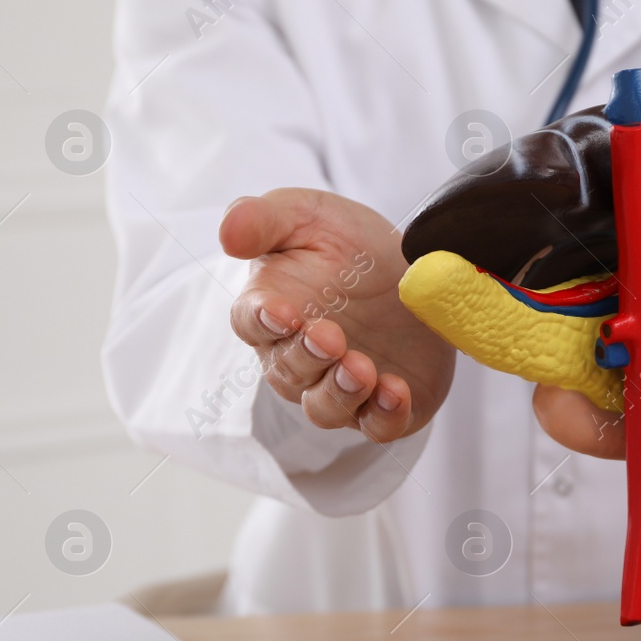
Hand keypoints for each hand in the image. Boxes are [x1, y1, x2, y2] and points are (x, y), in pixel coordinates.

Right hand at [220, 188, 455, 441]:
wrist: (412, 270)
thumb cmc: (347, 244)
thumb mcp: (309, 215)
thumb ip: (265, 219)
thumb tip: (227, 234)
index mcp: (272, 311)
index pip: (252, 322)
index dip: (263, 320)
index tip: (281, 311)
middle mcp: (298, 358)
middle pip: (288, 371)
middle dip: (307, 357)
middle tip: (331, 336)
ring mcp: (339, 386)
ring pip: (325, 407)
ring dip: (340, 393)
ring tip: (362, 369)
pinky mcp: (382, 406)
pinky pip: (377, 426)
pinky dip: (384, 416)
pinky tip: (396, 393)